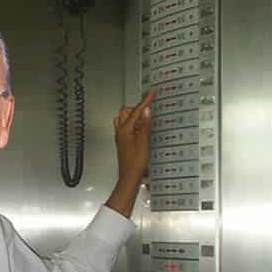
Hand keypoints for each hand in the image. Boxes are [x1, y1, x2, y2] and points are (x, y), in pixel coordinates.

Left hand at [105, 88, 154, 217]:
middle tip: (148, 111)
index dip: (144, 101)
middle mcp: (120, 131)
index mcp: (124, 130)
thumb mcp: (143, 142)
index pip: (135, 111)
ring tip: (146, 122)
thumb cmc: (135, 163)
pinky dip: (134, 125)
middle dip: (137, 109)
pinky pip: (127, 127)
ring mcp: (121, 136)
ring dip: (134, 117)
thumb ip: (145, 125)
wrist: (130, 177)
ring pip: (125, 119)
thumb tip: (147, 111)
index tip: (151, 93)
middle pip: (126, 112)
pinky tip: (142, 131)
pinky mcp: (124, 141)